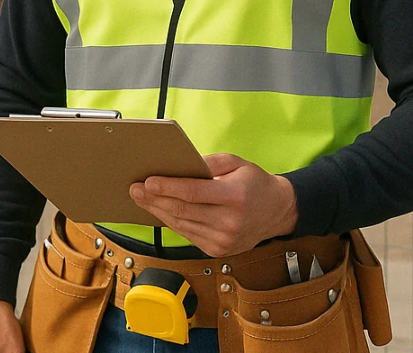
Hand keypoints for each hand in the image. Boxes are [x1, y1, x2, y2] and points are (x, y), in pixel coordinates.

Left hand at [129, 153, 297, 255]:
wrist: (277, 211)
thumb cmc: (254, 182)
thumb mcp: (236, 162)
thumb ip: (209, 163)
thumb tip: (181, 165)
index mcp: (234, 197)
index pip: (193, 193)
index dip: (168, 188)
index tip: (148, 181)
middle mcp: (229, 222)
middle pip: (182, 211)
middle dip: (155, 199)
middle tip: (135, 188)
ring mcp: (223, 240)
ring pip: (181, 225)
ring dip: (158, 212)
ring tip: (141, 198)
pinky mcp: (217, 250)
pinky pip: (187, 234)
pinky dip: (171, 222)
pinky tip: (159, 211)